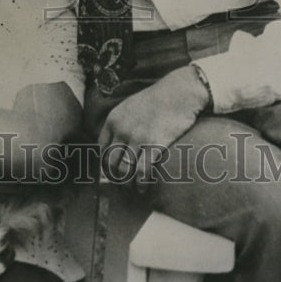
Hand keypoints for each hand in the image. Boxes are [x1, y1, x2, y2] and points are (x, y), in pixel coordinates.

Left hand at [98, 65, 210, 191]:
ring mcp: (137, 138)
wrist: (179, 92)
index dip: (105, 164)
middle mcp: (121, 129)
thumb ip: (121, 123)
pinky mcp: (154, 145)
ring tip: (132, 189)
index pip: (102, 149)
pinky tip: (143, 188)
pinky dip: (141, 184)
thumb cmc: (158, 99)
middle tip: (122, 185)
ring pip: (124, 170)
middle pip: (111, 162)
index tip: (112, 172)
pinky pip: (141, 171)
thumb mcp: (131, 106)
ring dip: (127, 184)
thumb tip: (118, 144)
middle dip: (115, 178)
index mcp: (114, 119)